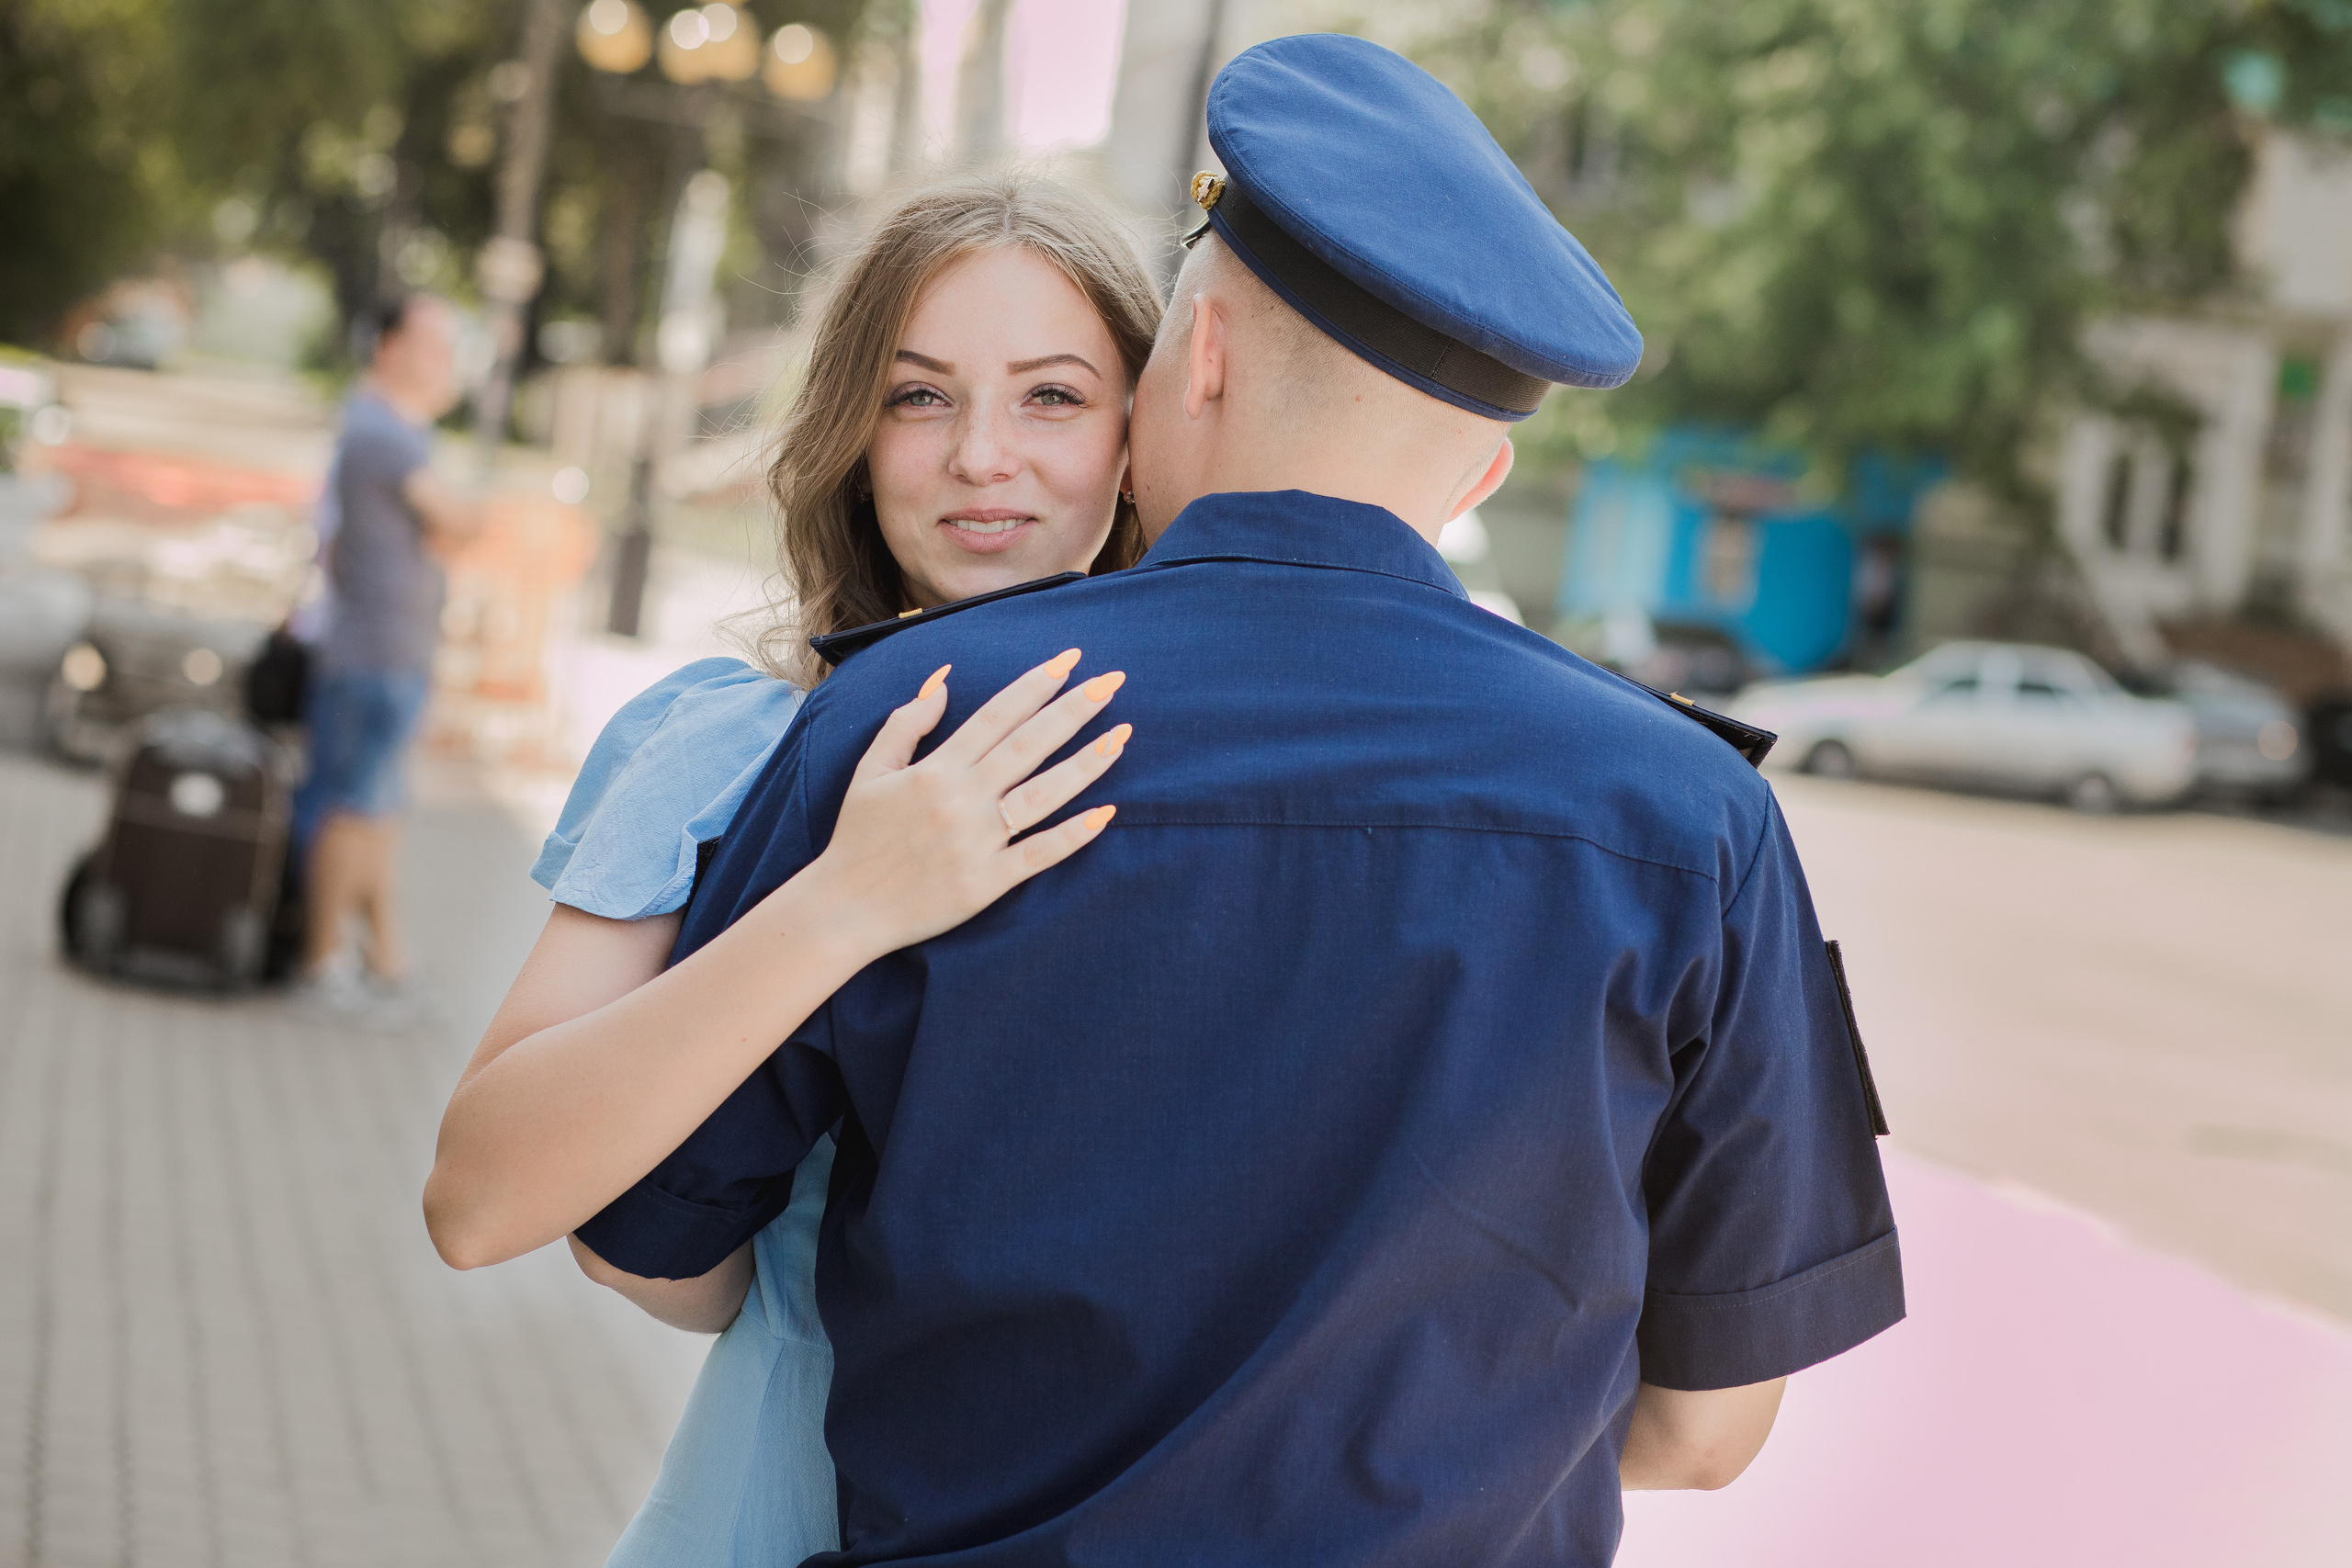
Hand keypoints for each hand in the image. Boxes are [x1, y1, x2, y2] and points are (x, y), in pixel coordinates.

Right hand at [793, 649, 1128, 957]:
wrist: (844, 907)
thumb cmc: (858, 835)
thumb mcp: (872, 769)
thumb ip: (906, 721)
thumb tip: (943, 678)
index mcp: (937, 769)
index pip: (997, 714)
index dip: (1036, 683)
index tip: (1071, 659)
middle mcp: (961, 799)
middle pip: (1029, 744)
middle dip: (1074, 709)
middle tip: (1113, 680)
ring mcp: (977, 841)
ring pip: (1043, 794)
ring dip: (1086, 763)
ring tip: (1122, 735)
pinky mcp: (987, 883)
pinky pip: (1038, 854)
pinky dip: (1074, 835)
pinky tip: (1108, 813)